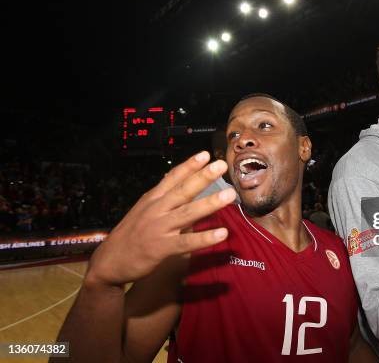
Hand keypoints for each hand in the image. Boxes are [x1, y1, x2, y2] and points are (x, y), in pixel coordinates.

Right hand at [85, 151, 235, 287]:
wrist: (108, 262)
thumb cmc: (131, 235)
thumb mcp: (145, 210)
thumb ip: (165, 199)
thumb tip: (186, 187)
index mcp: (152, 199)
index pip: (172, 177)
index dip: (189, 165)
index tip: (206, 154)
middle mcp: (156, 210)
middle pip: (182, 190)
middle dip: (202, 177)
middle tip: (221, 165)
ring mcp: (159, 228)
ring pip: (187, 213)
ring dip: (210, 203)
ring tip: (230, 194)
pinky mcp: (161, 248)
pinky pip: (187, 242)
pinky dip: (204, 238)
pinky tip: (222, 233)